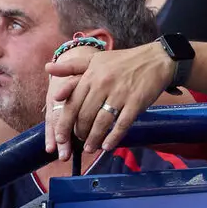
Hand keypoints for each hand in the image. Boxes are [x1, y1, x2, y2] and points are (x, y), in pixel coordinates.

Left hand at [44, 42, 173, 158]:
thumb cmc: (124, 60)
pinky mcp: (137, 102)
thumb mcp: (96, 59)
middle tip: (78, 142)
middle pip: (85, 116)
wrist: (157, 59)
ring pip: (102, 122)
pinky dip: (113, 137)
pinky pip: (122, 124)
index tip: (60, 138)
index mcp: (91, 75)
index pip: (72, 104)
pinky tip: (108, 146)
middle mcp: (103, 84)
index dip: (64, 124)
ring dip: (94, 139)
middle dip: (79, 133)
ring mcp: (121, 94)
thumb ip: (71, 66)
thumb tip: (48, 68)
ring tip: (90, 148)